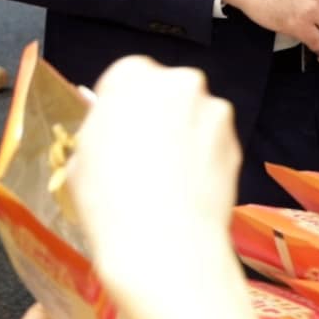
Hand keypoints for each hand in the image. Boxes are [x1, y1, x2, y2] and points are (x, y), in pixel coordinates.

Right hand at [68, 58, 240, 297]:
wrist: (164, 243)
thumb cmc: (109, 201)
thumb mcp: (82, 158)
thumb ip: (101, 128)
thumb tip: (112, 128)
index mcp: (134, 77)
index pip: (127, 75)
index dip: (121, 105)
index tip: (116, 128)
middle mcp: (180, 83)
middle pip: (166, 90)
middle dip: (157, 114)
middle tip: (141, 152)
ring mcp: (213, 110)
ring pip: (194, 115)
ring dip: (184, 134)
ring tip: (166, 176)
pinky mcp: (236, 139)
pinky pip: (214, 141)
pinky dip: (204, 155)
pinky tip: (187, 186)